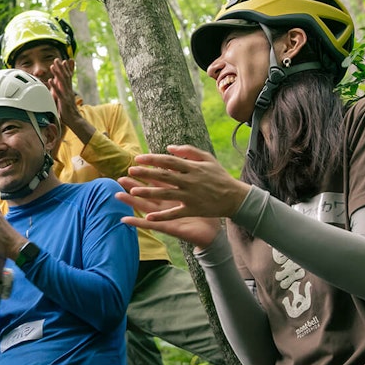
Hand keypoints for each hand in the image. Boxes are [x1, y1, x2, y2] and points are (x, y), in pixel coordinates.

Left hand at [48, 58, 94, 142]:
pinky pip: (58, 92)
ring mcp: (66, 95)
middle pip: (65, 76)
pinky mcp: (64, 101)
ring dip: (57, 73)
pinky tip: (50, 80)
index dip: (66, 69)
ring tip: (52, 66)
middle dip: (61, 67)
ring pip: (62, 82)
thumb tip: (58, 89)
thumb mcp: (65, 100)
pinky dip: (54, 86)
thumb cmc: (68, 112)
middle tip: (56, 59)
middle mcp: (68, 91)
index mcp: (69, 90)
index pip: (68, 77)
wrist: (75, 120)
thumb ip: (61, 93)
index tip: (63, 61)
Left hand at [123, 147, 249, 218]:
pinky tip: (148, 217)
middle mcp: (190, 181)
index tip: (137, 158)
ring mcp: (191, 196)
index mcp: (192, 168)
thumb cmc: (219, 176)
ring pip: (166, 194)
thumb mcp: (207, 159)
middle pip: (163, 176)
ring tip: (133, 191)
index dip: (152, 159)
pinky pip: (175, 213)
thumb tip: (168, 147)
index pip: (168, 161)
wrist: (235, 197)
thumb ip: (188, 151)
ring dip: (149, 193)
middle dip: (145, 174)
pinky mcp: (193, 209)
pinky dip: (162, 216)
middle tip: (129, 171)